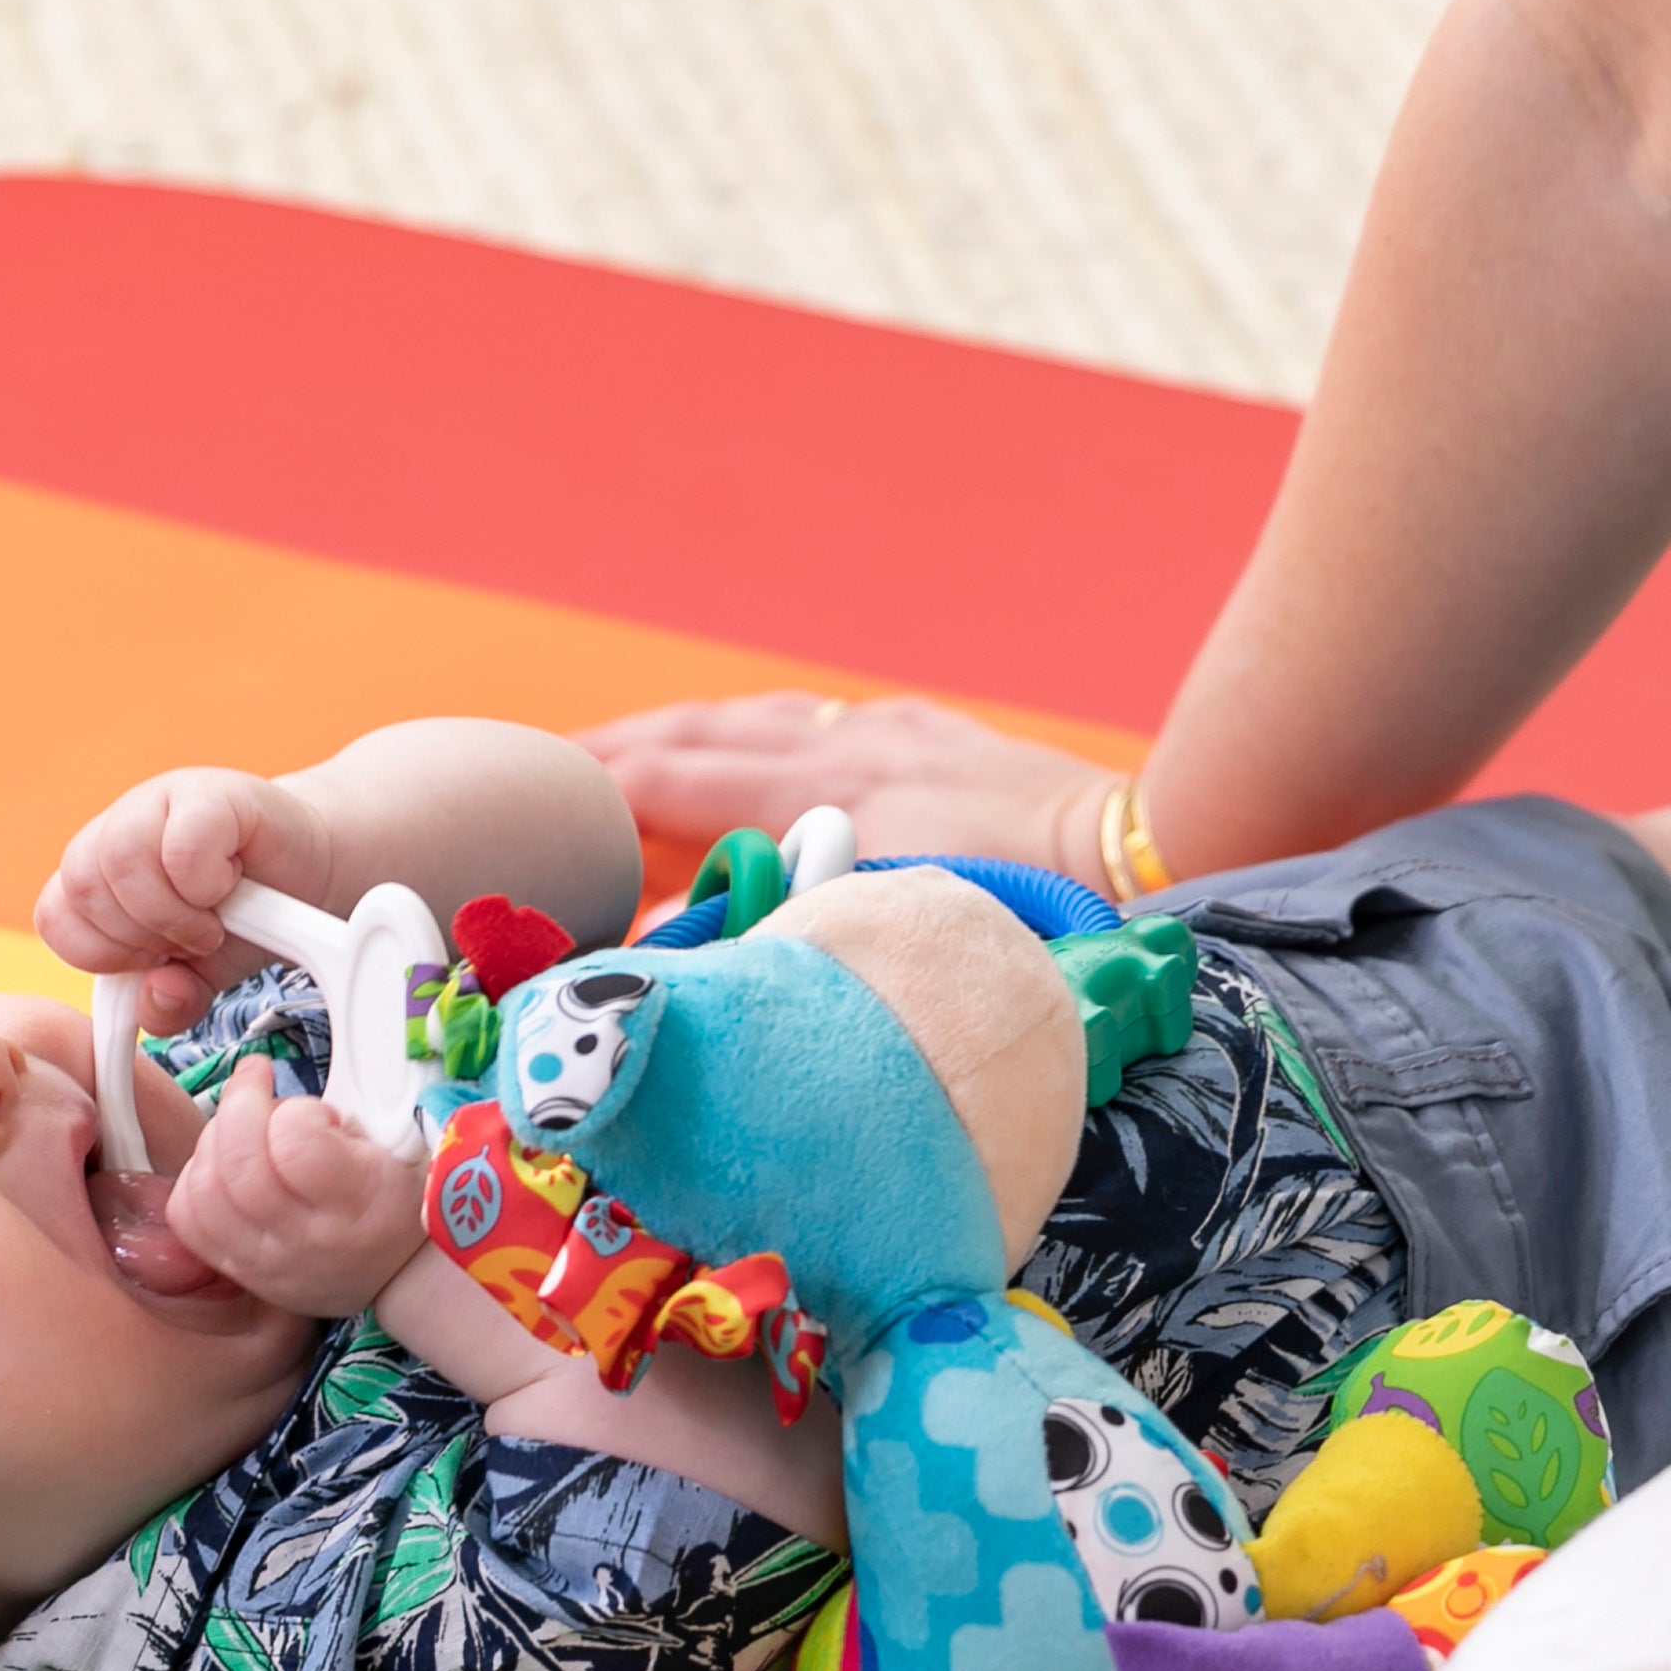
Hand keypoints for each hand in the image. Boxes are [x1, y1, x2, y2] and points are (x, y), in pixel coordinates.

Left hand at [39, 766, 334, 1030]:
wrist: (310, 873)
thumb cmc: (249, 920)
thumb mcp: (202, 977)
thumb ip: (169, 1002)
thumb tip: (156, 1000)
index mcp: (100, 872)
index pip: (55, 915)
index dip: (99, 952)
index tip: (150, 960)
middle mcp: (119, 829)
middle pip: (82, 884)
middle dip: (138, 933)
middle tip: (189, 939)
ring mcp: (159, 802)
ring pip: (120, 858)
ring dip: (172, 912)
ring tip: (211, 920)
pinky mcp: (209, 792)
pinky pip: (181, 843)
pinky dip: (204, 881)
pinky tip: (227, 883)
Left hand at [165, 1060, 427, 1318]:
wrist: (395, 1273)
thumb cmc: (398, 1195)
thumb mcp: (401, 1147)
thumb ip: (357, 1105)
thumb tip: (304, 1075)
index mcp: (360, 1205)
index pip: (296, 1144)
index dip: (296, 1109)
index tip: (316, 1109)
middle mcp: (305, 1241)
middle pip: (238, 1163)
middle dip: (240, 1102)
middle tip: (259, 1083)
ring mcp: (262, 1262)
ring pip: (203, 1186)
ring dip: (214, 1138)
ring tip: (245, 1128)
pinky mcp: (233, 1268)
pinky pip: (186, 1216)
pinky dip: (196, 1177)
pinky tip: (223, 1163)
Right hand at [575, 690, 1123, 886]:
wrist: (1142, 855)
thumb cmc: (1018, 909)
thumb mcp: (881, 930)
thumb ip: (771, 930)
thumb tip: (675, 949)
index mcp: (820, 795)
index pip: (670, 782)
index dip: (590, 792)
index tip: (528, 802)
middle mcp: (842, 748)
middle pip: (695, 735)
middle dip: (611, 752)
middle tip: (542, 772)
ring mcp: (888, 732)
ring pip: (751, 720)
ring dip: (676, 737)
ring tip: (623, 759)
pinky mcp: (931, 733)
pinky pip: (812, 721)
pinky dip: (756, 733)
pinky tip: (753, 747)